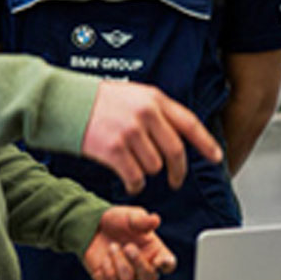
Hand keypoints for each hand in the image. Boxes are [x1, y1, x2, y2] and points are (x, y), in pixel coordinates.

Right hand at [81, 81, 222, 193]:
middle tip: (176, 180)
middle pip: (175, 151)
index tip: (216, 157)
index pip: (189, 123)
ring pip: (155, 166)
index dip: (206, 143)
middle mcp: (146, 114)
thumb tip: (178, 133)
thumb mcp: (134, 94)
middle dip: (178, 170)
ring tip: (137, 169)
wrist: (63, 102)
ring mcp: (130, 132)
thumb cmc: (98, 100)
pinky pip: (135, 177)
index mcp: (154, 98)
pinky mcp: (114, 150)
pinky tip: (131, 183)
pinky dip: (135, 185)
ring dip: (149, 173)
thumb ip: (156, 110)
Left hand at [83, 206, 177, 279]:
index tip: (159, 260)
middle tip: (128, 247)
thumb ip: (142, 220)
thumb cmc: (118, 220)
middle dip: (139, 264)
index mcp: (154, 251)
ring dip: (119, 262)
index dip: (167, 265)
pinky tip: (104, 258)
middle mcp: (142, 266)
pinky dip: (108, 273)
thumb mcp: (130, 215)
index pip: (168, 265)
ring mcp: (126, 276)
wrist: (92, 225)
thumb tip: (156, 220)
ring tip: (112, 246)